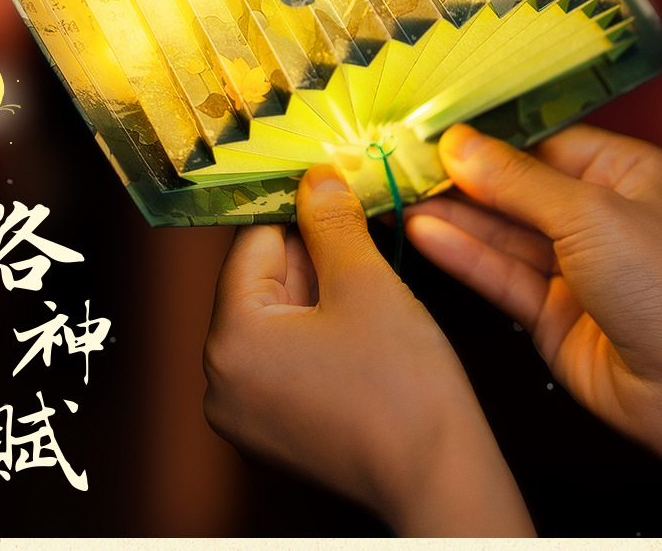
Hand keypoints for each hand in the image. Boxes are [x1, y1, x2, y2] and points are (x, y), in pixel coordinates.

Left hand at [204, 164, 534, 535]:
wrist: (440, 482)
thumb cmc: (404, 390)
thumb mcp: (365, 282)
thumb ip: (331, 221)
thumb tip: (315, 178)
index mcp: (231, 340)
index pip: (253, 242)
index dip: (295, 208)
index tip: (327, 186)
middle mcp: (221, 381)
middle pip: (262, 280)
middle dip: (311, 252)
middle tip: (358, 230)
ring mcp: (244, 411)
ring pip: (276, 317)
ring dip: (318, 289)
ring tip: (367, 287)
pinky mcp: (272, 428)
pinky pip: (284, 355)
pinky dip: (317, 329)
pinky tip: (360, 326)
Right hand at [406, 123, 661, 456]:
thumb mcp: (591, 214)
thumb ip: (517, 180)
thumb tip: (462, 146)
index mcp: (624, 178)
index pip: (543, 148)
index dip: (492, 145)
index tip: (441, 140)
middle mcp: (598, 221)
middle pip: (516, 192)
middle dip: (463, 182)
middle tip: (408, 169)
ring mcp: (575, 270)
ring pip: (503, 237)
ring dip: (453, 219)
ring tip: (404, 199)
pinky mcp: (552, 316)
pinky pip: (501, 278)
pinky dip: (463, 257)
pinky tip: (427, 235)